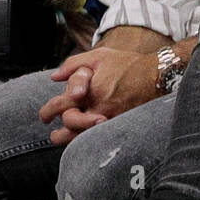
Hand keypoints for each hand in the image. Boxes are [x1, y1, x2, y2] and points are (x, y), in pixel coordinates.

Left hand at [40, 47, 159, 144]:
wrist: (155, 75)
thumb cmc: (126, 64)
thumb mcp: (98, 57)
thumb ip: (72, 65)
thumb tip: (54, 77)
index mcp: (88, 91)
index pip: (60, 106)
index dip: (48, 112)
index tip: (44, 118)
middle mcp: (97, 108)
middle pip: (70, 127)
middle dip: (59, 135)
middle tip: (54, 135)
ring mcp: (110, 119)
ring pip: (85, 138)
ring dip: (73, 141)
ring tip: (67, 142)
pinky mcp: (121, 125)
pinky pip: (101, 139)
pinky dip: (91, 141)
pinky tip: (87, 140)